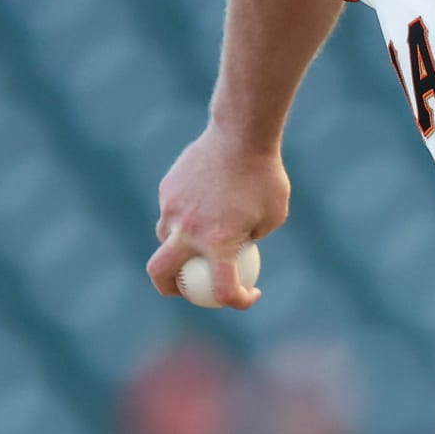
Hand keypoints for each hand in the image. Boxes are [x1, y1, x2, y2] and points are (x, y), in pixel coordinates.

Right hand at [146, 124, 289, 309]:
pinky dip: (183, 215)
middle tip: (185, 289)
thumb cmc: (265, 174)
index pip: (222, 290)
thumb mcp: (274, 214)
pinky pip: (171, 211)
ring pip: (164, 238)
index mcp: (218, 243)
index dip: (238, 301)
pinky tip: (203, 200)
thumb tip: (239, 250)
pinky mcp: (167, 189)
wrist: (241, 132)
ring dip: (177, 247)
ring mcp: (173, 208)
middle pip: (160, 273)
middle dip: (169, 288)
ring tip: (198, 239)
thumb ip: (252, 237)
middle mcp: (188, 230)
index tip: (250, 294)